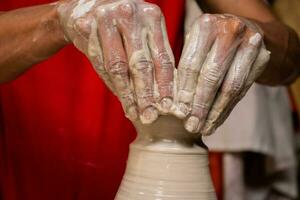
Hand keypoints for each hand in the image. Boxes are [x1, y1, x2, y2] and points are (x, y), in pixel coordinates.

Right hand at [57, 0, 174, 123]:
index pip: (162, 56)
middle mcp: (130, 14)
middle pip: (140, 63)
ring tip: (134, 113)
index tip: (167, 107)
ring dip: (126, 94)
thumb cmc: (125, 25)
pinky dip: (111, 84)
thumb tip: (163, 96)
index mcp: (152, 16)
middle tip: (150, 117)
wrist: (88, 5)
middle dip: (145, 95)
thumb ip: (154, 58)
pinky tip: (121, 98)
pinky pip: (99, 63)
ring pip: (117, 67)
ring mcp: (106, 18)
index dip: (165, 84)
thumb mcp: (144, 34)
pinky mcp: (85, 26)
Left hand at [174, 14, 269, 134]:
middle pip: (211, 76)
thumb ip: (186, 68)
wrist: (247, 29)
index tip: (178, 113)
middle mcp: (229, 31)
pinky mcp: (262, 58)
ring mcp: (250, 44)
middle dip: (200, 105)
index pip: (191, 64)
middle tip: (191, 126)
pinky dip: (227, 108)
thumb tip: (173, 104)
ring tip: (204, 129)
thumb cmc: (212, 40)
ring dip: (215, 112)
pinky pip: (243, 90)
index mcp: (205, 26)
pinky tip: (217, 121)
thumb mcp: (196, 44)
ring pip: (230, 87)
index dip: (185, 91)